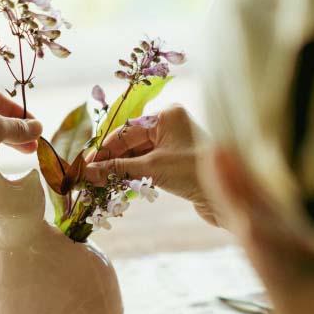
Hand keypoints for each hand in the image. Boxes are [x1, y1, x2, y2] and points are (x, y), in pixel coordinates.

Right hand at [85, 104, 217, 224]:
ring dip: (119, 170)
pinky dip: (132, 175)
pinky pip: (147, 165)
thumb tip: (88, 171)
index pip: (126, 131)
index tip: (85, 165)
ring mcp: (174, 144)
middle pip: (130, 142)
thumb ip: (119, 168)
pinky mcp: (176, 163)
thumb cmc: (194, 172)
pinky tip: (117, 185)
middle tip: (88, 177)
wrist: (228, 198)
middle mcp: (170, 125)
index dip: (104, 150)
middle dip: (110, 160)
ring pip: (137, 155)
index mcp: (167, 116)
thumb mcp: (153, 167)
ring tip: (98, 184)